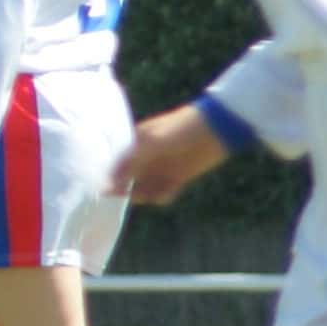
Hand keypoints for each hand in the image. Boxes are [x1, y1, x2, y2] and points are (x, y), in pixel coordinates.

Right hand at [113, 107, 228, 205]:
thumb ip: (130, 163)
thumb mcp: (153, 143)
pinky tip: (171, 191)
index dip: (109, 178)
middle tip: (138, 191)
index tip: (107, 191)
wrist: (218, 128)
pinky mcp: (175, 179)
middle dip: (127, 190)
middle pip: (125, 181)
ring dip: (146, 195)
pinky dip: (163, 196)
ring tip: (158, 190)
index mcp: (133, 144)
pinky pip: (162, 194)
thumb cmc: (181, 129)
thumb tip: (107, 185)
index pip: (112, 164)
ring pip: (143, 191)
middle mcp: (143, 158)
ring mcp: (159, 169)